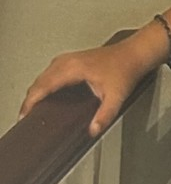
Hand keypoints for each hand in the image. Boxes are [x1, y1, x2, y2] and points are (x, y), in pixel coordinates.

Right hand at [18, 41, 149, 138]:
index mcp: (72, 69)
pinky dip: (44, 84)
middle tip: (25, 115)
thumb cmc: (125, 70)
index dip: (31, 101)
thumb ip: (104, 115)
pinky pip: (50, 72)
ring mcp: (68, 59)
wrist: (134, 54)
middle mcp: (66, 61)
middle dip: (30, 98)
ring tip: (32, 106)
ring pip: (43, 75)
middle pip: (39, 81)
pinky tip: (46, 92)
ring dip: (36, 90)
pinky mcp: (72, 60)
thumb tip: (93, 130)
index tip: (24, 113)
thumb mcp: (116, 97)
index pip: (43, 86)